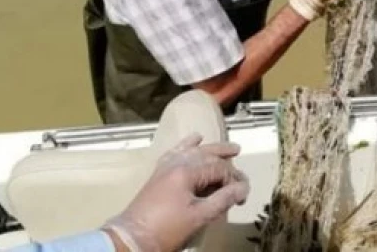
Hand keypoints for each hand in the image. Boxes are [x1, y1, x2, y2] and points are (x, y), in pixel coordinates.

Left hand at [102, 134, 249, 251]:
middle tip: (242, 173)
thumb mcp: (199, 216)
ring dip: (212, 150)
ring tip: (230, 150)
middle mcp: (176, 163)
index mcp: (187, 171)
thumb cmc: (167, 229)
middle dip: (227, 163)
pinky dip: (186, 145)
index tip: (242, 197)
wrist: (133, 237)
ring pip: (194, 151)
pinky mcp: (159, 174)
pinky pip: (175, 152)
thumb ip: (223, 199)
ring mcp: (166, 167)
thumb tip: (243, 188)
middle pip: (208, 156)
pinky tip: (195, 138)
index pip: (219, 168)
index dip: (234, 181)